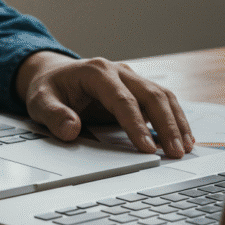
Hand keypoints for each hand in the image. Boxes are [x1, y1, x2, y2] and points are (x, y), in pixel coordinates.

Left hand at [16, 51, 194, 157]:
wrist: (53, 75)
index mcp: (96, 72)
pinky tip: (183, 138)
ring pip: (162, 97)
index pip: (122, 99)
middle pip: (151, 95)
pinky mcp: (138, 89)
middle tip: (175, 153)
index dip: (136, 125)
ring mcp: (131, 78)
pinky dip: (174, 119)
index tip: (146, 148)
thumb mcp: (39, 102)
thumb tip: (71, 129)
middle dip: (166, 125)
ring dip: (176, 122)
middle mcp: (119, 71)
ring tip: (184, 148)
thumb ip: (53, 115)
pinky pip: (162, 102)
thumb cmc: (49, 89)